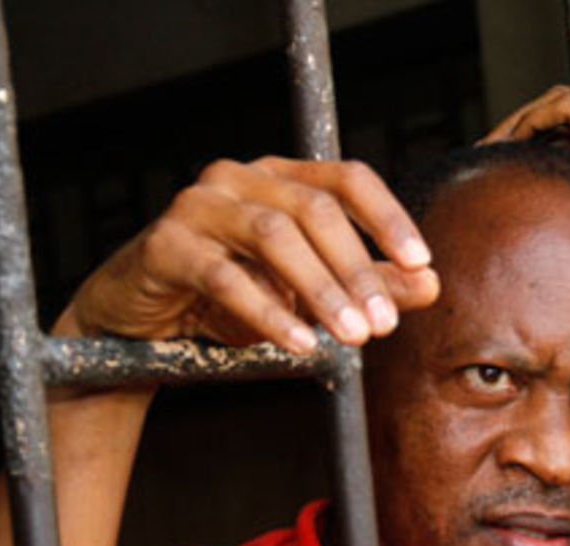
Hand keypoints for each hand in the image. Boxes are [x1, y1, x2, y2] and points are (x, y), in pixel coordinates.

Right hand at [55, 157, 440, 352]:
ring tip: (352, 337)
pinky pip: (225, 276)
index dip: (389, 218)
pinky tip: (299, 343)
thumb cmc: (225, 300)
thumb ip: (365, 285)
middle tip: (384, 325)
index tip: (422, 265)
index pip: (347, 179)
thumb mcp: (304, 295)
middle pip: (314, 209)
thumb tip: (430, 285)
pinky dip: (268, 312)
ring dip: (320, 289)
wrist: (139, 323)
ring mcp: (199, 206)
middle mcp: (239, 179)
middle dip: (357, 269)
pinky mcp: (166, 245)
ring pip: (273, 235)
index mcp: (280, 179)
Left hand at [482, 86, 569, 306]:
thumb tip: (554, 254)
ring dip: (516, 124)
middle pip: (561, 110)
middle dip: (519, 130)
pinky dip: (527, 121)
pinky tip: (503, 149)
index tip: (503, 168)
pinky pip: (560, 109)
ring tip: (487, 153)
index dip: (534, 141)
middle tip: (487, 157)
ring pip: (557, 104)